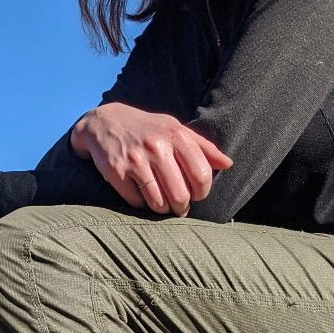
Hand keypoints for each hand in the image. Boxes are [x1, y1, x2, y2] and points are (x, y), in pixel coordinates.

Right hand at [71, 102, 232, 215]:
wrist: (105, 123)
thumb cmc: (148, 129)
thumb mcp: (176, 129)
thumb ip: (203, 147)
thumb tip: (228, 164)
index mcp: (176, 136)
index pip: (201, 175)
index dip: (202, 192)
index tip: (196, 194)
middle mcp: (157, 147)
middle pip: (180, 194)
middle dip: (182, 206)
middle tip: (179, 205)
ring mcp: (135, 160)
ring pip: (158, 202)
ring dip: (163, 209)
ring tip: (162, 204)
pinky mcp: (116, 172)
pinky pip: (137, 202)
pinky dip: (142, 204)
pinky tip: (142, 195)